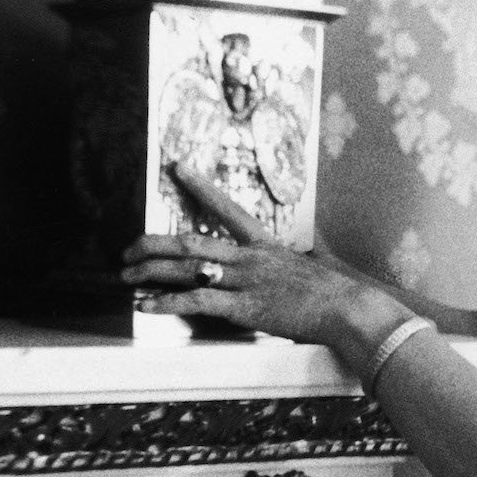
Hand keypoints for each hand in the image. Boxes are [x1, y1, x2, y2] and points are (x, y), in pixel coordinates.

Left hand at [121, 162, 406, 349]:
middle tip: (128, 246)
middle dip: (154, 244)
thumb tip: (307, 255)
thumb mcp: (316, 266)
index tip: (177, 167)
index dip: (200, 186)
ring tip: (126, 274)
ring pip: (187, 269)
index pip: (228, 208)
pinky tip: (147, 305)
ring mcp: (245, 281)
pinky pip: (197, 301)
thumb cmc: (339, 292)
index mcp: (266, 245)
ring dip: (151, 271)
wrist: (350, 309)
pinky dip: (168, 302)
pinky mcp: (244, 307)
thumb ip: (301, 259)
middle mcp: (250, 258)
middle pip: (191, 242)